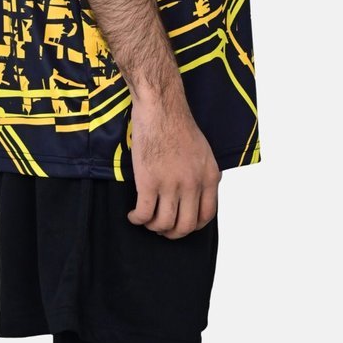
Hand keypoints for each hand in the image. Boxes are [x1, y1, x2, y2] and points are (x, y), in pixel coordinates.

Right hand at [125, 98, 220, 238]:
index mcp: (209, 177)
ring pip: (164, 223)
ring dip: (153, 227)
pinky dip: (137, 219)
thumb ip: (203, 175)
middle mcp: (193, 184)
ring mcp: (171, 185)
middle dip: (172, 233)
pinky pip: (144, 214)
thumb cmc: (178, 125)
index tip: (181, 224)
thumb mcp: (203, 152)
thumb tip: (198, 194)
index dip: (193, 226)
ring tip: (145, 220)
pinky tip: (133, 215)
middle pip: (185, 226)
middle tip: (161, 228)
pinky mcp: (149, 182)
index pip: (207, 215)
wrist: (161, 109)